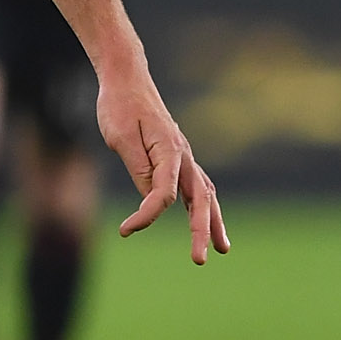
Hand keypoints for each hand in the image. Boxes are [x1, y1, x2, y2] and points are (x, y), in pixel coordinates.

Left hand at [100, 67, 229, 263]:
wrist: (127, 79)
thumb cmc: (119, 106)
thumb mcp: (120, 137)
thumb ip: (139, 169)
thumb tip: (153, 199)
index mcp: (169, 150)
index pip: (163, 193)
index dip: (146, 215)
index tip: (125, 230)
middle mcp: (183, 155)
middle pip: (199, 199)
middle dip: (201, 231)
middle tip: (199, 260)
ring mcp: (184, 156)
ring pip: (205, 194)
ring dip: (213, 223)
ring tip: (221, 249)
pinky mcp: (179, 157)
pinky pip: (198, 186)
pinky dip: (205, 207)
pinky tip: (208, 223)